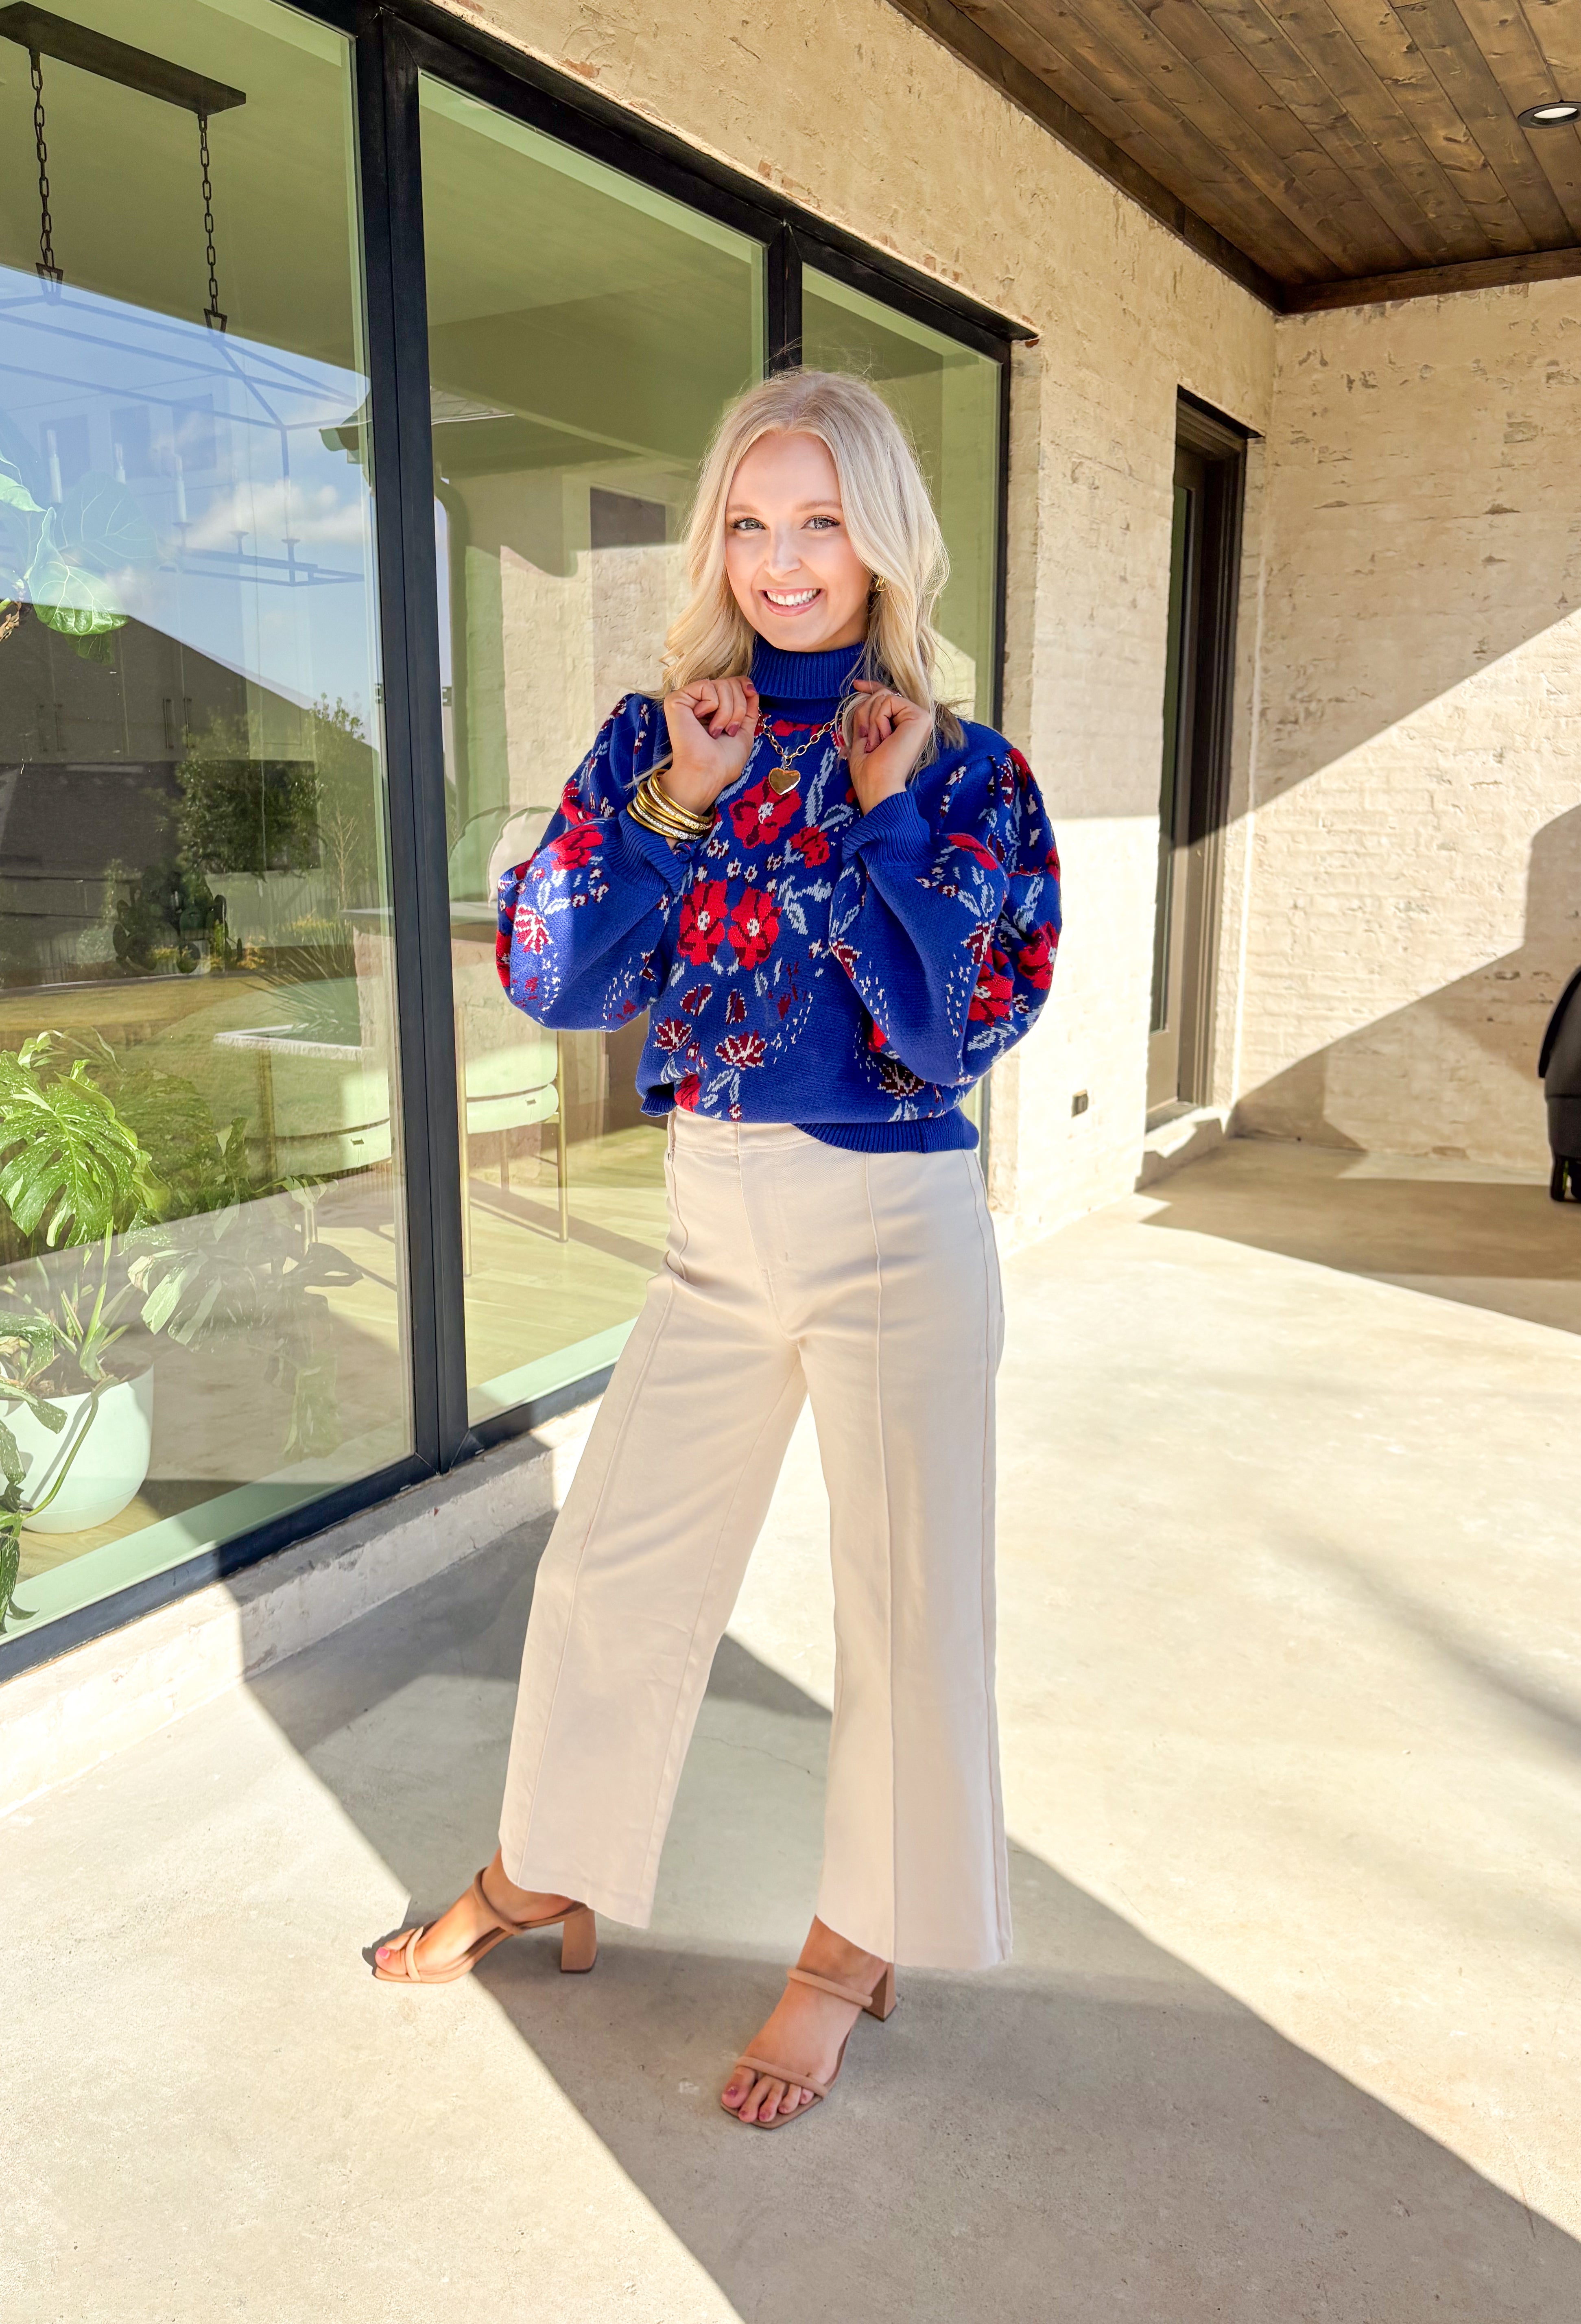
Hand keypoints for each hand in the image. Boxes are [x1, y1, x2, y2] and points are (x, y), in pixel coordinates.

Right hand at [662, 677, 759, 813]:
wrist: (709, 771)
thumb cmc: (725, 760)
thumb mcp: (745, 730)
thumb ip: (749, 706)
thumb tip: (749, 685)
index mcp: (714, 709)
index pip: (735, 683)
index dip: (745, 693)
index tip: (744, 715)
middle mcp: (700, 702)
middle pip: (731, 682)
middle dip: (738, 708)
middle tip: (728, 731)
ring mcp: (688, 700)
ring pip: (721, 684)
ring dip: (727, 712)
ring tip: (715, 732)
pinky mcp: (677, 699)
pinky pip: (707, 686)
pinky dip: (713, 706)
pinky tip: (702, 723)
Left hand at [846, 680, 931, 814]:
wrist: (880, 788)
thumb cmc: (870, 773)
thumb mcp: (862, 739)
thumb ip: (865, 717)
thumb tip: (863, 695)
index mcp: (906, 728)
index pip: (889, 699)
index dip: (872, 688)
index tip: (856, 685)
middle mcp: (916, 722)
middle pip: (883, 695)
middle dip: (866, 715)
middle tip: (871, 743)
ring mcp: (921, 718)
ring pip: (884, 697)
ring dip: (871, 722)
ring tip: (878, 745)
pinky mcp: (921, 717)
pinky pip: (888, 702)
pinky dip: (878, 720)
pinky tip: (884, 739)